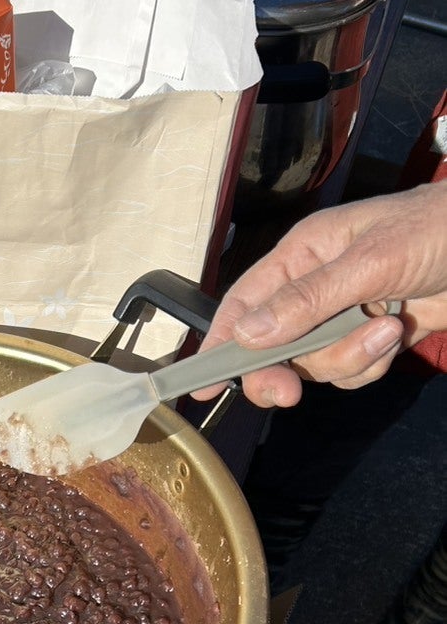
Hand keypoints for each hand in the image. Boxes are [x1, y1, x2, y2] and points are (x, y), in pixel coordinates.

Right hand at [193, 183, 446, 406]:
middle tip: (292, 393)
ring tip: (387, 329)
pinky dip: (371, 363)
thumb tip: (247, 335)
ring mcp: (341, 316)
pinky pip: (350, 370)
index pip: (244, 304)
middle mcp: (313, 289)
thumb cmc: (433, 230)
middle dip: (284, 371)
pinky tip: (396, 335)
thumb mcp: (368, 262)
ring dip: (350, 358)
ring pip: (315, 363)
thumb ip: (307, 301)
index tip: (200, 384)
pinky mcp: (369, 338)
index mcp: (301, 256)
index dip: (218, 344)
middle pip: (272, 347)